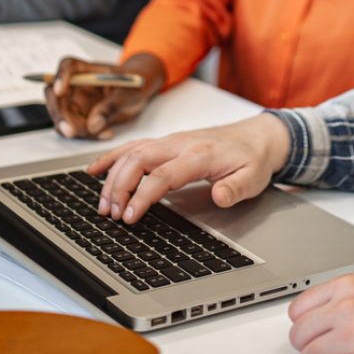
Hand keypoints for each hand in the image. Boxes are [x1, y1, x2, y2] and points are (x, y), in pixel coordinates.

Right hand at [45, 53, 165, 140]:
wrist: (140, 93)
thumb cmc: (134, 83)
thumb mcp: (128, 92)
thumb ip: (111, 106)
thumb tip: (92, 125)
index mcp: (88, 69)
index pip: (67, 65)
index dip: (59, 76)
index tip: (60, 91)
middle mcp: (76, 84)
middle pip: (55, 95)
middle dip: (59, 115)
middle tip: (70, 131)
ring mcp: (75, 101)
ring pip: (62, 117)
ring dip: (77, 129)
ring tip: (104, 131)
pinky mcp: (78, 117)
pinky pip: (73, 129)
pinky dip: (86, 135)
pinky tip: (106, 133)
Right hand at [86, 114, 291, 223]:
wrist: (258, 136)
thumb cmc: (252, 159)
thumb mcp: (254, 178)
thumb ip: (237, 188)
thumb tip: (221, 196)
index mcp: (200, 155)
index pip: (163, 175)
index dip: (142, 195)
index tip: (129, 217)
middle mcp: (180, 144)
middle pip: (139, 160)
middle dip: (119, 186)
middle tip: (111, 214)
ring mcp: (171, 141)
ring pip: (132, 153)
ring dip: (113, 176)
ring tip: (102, 204)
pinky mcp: (166, 143)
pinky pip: (134, 146)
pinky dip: (113, 157)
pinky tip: (95, 170)